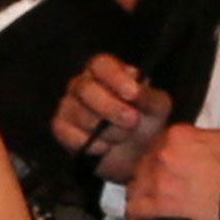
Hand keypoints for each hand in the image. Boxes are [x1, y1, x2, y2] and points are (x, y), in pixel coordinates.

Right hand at [51, 54, 171, 180]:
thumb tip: (136, 89)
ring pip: (78, 113)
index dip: (115, 78)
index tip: (132, 94)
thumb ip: (149, 96)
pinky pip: (67, 133)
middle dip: (111, 108)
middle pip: (85, 88)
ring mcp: (69, 105)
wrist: (138, 155)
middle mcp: (83, 83)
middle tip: (133, 121)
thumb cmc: (146, 122)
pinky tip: (105, 147)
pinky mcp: (61, 128)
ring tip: (123, 136)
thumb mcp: (157, 107)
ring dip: (105, 130)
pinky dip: (90, 144)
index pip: (101, 64)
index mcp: (106, 71)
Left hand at [126, 126, 219, 219]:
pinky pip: (137, 210)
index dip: (161, 160)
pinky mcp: (161, 205)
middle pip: (144, 166)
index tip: (167, 169)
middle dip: (151, 178)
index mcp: (179, 135)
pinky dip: (138, 217)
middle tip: (162, 190)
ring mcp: (160, 180)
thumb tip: (213, 146)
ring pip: (136, 188)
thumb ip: (210, 140)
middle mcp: (164, 154)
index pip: (156, 145)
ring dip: (142, 197)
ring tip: (149, 208)